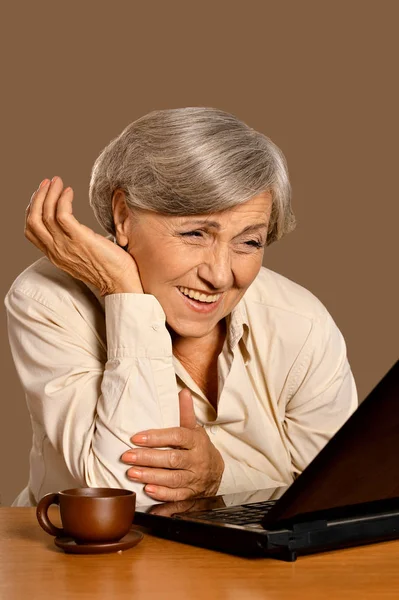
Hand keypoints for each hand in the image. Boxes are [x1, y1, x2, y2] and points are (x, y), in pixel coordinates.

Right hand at [25, 177, 142, 295]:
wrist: (121, 283)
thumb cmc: (110, 269)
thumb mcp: (84, 256)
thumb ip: (76, 244)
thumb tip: (82, 230)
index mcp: (55, 255)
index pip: (32, 231)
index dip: (33, 209)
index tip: (42, 195)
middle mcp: (56, 251)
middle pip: (33, 220)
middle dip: (38, 197)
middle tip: (48, 182)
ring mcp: (66, 246)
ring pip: (45, 215)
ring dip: (50, 193)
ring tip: (58, 181)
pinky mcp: (80, 240)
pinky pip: (62, 215)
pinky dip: (63, 199)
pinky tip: (70, 191)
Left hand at [121, 388, 224, 500]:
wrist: (216, 473)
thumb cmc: (199, 447)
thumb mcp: (195, 430)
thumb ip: (186, 413)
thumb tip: (183, 392)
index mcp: (197, 441)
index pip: (177, 437)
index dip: (157, 437)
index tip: (136, 438)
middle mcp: (197, 460)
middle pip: (172, 459)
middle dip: (148, 458)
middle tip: (127, 456)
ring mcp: (194, 479)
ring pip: (172, 478)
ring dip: (151, 476)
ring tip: (131, 472)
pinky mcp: (190, 494)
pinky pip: (176, 496)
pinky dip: (162, 494)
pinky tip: (147, 490)